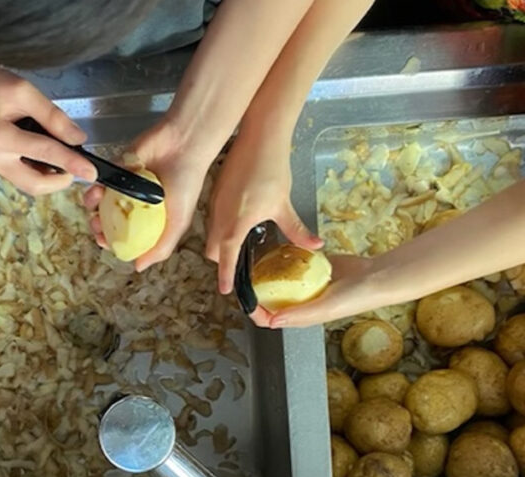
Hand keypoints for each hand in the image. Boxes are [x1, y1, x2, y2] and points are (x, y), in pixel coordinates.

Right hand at [0, 57, 96, 194]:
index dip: (72, 163)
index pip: (45, 154)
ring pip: (25, 181)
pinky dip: (31, 166)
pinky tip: (35, 148)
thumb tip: (77, 139)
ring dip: (45, 173)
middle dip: (59, 181)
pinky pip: (14, 173)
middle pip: (34, 184)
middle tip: (75, 167)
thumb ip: (52, 117)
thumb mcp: (23, 91)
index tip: (92, 172)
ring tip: (55, 151)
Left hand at [83, 120, 216, 270]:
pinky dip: (94, 189)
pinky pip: (99, 182)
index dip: (112, 242)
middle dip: (98, 227)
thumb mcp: (179, 222)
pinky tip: (98, 191)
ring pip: (99, 203)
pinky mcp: (116, 168)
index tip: (105, 243)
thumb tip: (138, 268)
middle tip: (97, 227)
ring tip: (96, 209)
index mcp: (149, 219)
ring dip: (92, 209)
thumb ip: (161, 247)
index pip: (125, 236)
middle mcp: (134, 204)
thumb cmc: (186, 184)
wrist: (183, 146)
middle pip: (108, 221)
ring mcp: (123, 186)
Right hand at [205, 131, 322, 293]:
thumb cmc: (271, 170)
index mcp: (234, 224)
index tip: (226, 290)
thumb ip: (296, 230)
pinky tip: (237, 221)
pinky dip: (219, 226)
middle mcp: (218, 216)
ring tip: (237, 246)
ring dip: (218, 242)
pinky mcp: (215, 192)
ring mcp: (214, 203)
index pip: (224, 258)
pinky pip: (212, 217)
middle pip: (211, 249)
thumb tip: (315, 246)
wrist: (258, 138)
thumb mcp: (283, 204)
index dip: (225, 276)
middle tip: (236, 266)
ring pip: (209, 233)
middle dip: (220, 260)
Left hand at [250, 255, 379, 328]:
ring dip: (268, 273)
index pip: (269, 318)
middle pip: (270, 298)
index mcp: (300, 316)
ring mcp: (305, 285)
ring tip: (256, 262)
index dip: (254, 311)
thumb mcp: (324, 307)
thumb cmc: (355, 298)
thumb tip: (272, 321)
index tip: (245, 298)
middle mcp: (301, 302)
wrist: (374, 276)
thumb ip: (299, 314)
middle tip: (247, 275)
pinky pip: (293, 264)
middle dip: (257, 290)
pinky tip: (278, 251)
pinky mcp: (311, 269)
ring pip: (279, 280)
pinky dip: (285, 259)